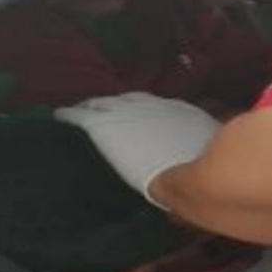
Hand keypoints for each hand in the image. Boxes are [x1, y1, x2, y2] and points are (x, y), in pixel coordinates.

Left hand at [55, 92, 220, 206]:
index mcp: (181, 113)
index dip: (147, 113)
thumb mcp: (212, 159)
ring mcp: (126, 112)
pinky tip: (59, 116)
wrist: (183, 172)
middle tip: (110, 114)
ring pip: (103, 103)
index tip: (140, 120)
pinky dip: (69, 114)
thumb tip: (204, 169)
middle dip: (120, 106)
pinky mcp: (103, 125)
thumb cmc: (205, 172)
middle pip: (130, 100)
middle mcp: (152, 105)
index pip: (160, 107)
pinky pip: (79, 115)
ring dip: (96, 107)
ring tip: (86, 111)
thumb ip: (204, 158)